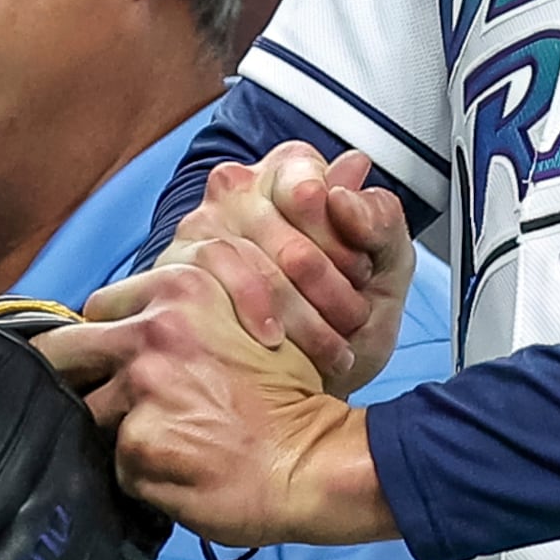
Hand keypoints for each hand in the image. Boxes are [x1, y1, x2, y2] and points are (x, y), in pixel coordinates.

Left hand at [36, 260, 397, 546]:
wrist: (316, 460)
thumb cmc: (291, 395)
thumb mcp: (248, 321)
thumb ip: (187, 314)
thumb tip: (129, 329)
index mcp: (179, 288)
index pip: (97, 309)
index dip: (102, 339)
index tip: (111, 362)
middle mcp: (152, 331)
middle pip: (64, 354)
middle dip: (73, 378)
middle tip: (103, 401)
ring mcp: (142, 390)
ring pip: (90, 412)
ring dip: (119, 428)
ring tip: (170, 441)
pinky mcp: (139, 446)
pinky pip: (117, 462)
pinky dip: (143, 471)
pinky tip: (183, 470)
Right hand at [164, 143, 414, 394]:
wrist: (303, 386)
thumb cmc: (343, 320)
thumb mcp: (384, 268)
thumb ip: (380, 218)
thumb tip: (351, 177)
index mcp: (291, 173)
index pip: (313, 182)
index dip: (344, 236)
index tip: (363, 274)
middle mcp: (240, 188)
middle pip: (293, 220)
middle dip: (333, 280)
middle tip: (352, 316)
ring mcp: (202, 224)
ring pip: (261, 256)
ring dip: (305, 311)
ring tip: (330, 345)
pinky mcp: (176, 266)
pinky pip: (216, 279)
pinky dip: (259, 315)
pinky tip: (277, 341)